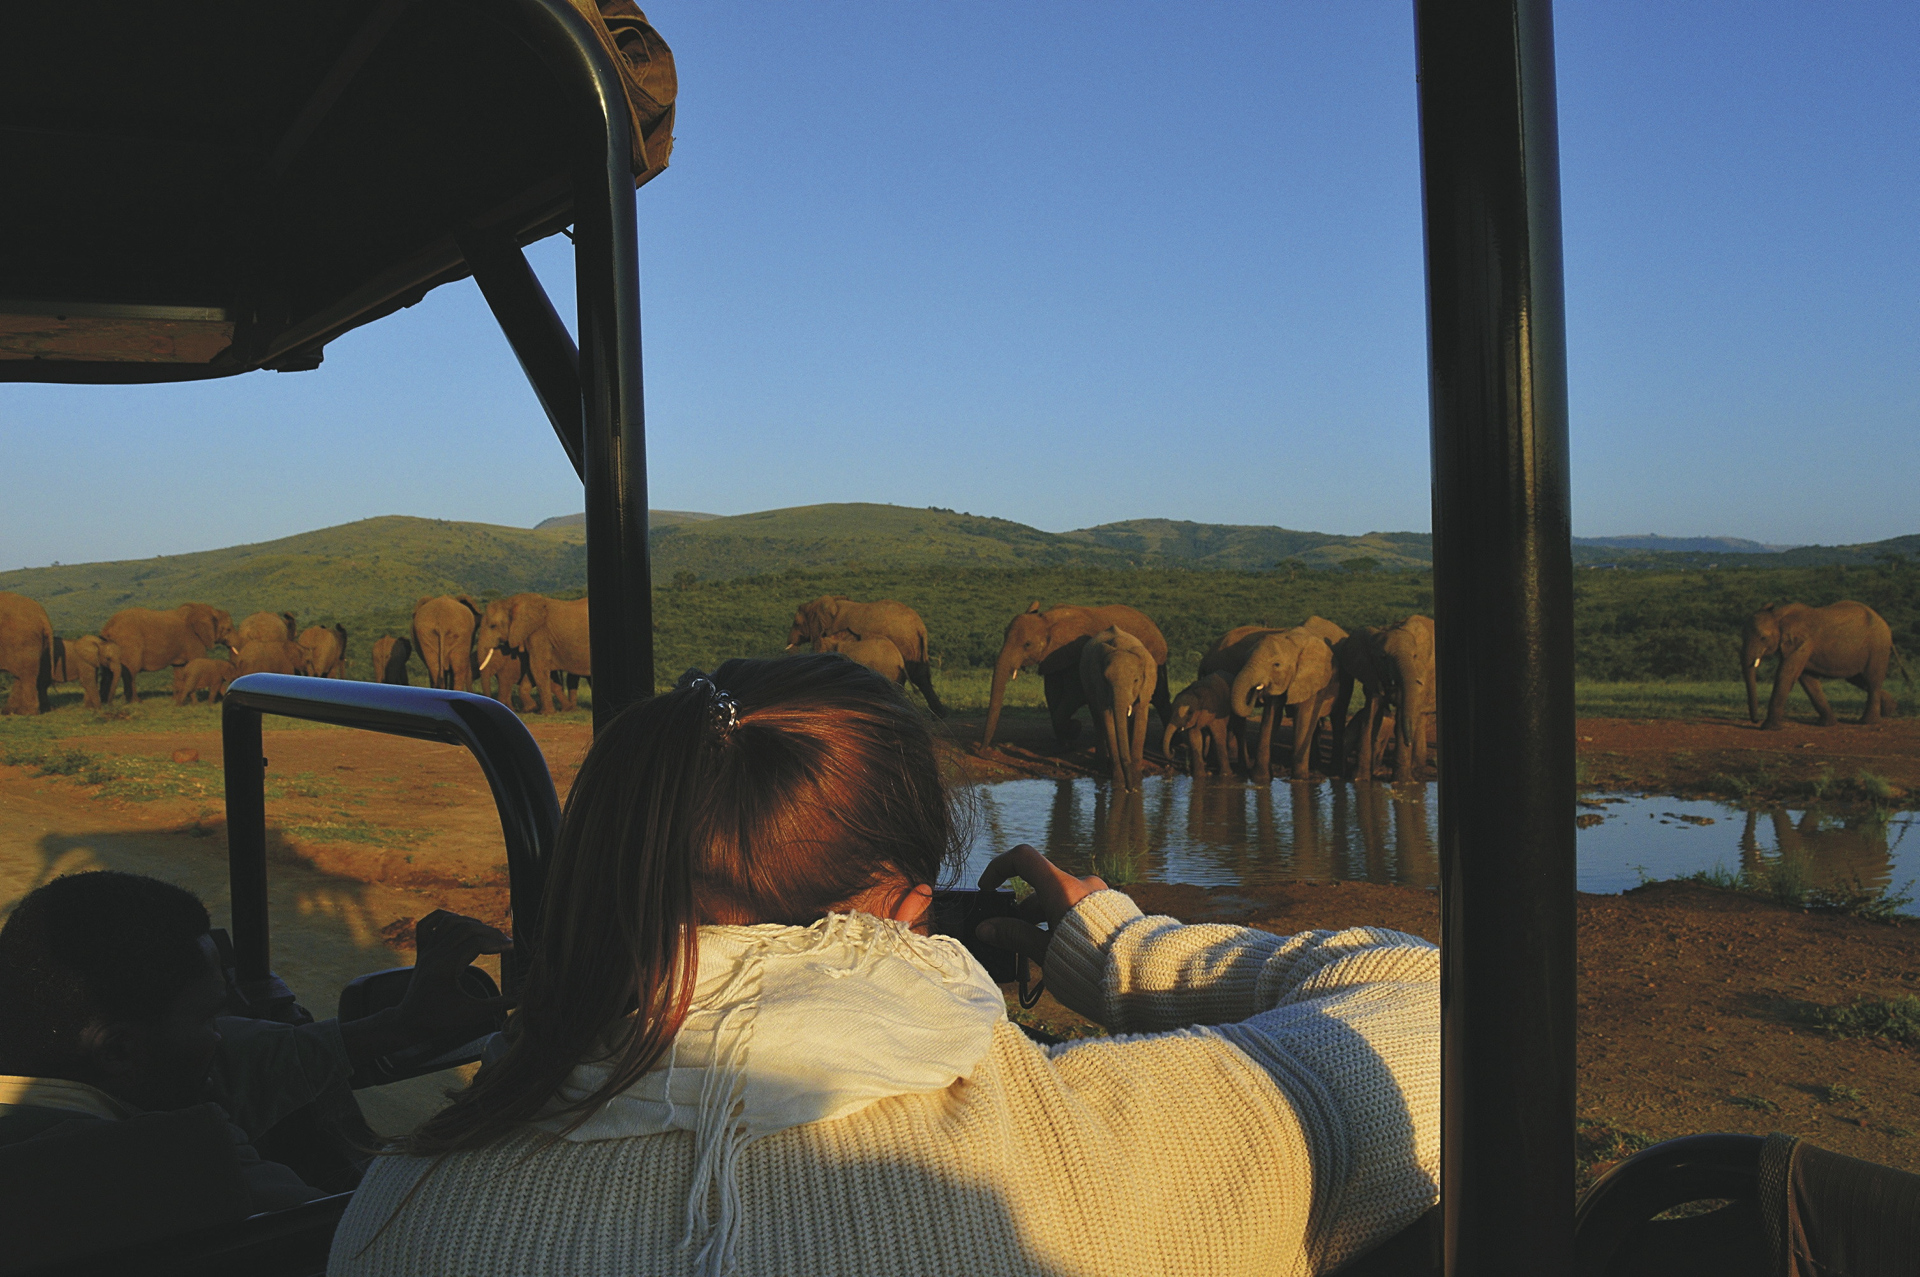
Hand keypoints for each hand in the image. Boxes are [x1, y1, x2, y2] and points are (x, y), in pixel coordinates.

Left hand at [395, 910, 512, 1043]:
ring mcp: (426, 951)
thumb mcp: (470, 1016)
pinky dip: (444, 917)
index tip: (512, 949)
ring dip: (471, 922)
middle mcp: (433, 955)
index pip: (475, 943)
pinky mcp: (422, 952)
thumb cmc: (439, 1022)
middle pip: (465, 929)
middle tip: (505, 942)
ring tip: (487, 934)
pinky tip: (459, 921)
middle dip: (489, 932)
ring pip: (449, 921)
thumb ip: (496, 1006)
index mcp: (444, 968)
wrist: (408, 1023)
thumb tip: (519, 999)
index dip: (497, 944)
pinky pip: (428, 924)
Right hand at [973, 845, 1105, 966]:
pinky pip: (1082, 908)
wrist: (1141, 974)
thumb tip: (985, 929)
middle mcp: (1082, 884)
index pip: (1023, 858)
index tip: (989, 890)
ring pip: (1062, 900)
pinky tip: (1067, 951)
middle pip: (1042, 888)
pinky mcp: (1114, 909)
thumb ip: (1014, 936)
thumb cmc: (1090, 963)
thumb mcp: (1046, 951)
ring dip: (1046, 921)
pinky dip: (1065, 922)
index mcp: (1062, 888)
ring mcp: (1100, 895)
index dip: (1000, 868)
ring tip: (1043, 954)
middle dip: (1025, 913)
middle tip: (1016, 942)